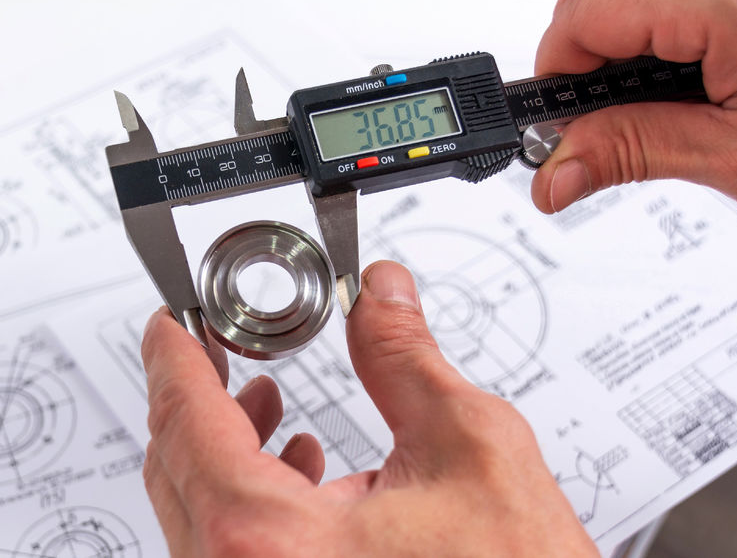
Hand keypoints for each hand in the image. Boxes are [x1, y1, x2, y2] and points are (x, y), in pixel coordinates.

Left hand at [141, 261, 595, 556]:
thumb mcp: (468, 448)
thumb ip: (406, 358)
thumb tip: (382, 297)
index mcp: (270, 543)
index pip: (187, 420)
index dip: (175, 355)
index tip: (173, 322)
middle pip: (177, 465)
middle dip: (199, 394)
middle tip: (218, 347)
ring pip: (199, 509)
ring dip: (226, 443)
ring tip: (262, 397)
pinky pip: (231, 547)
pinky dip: (252, 493)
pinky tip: (302, 464)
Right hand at [531, 0, 736, 212]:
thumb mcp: (730, 154)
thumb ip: (633, 152)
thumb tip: (554, 175)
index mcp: (725, 5)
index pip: (584, 15)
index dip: (554, 73)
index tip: (558, 125)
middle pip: (592, 2)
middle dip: (578, 66)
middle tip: (597, 124)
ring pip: (615, 2)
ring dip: (608, 55)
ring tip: (642, 107)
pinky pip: (651, 5)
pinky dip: (638, 44)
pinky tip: (667, 81)